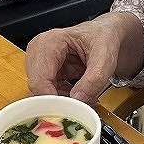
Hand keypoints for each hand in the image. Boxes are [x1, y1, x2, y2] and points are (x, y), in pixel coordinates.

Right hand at [25, 13, 143, 102]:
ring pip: (43, 93)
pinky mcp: (48, 72)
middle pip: (38, 88)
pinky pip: (50, 92)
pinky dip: (65, 97)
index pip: (39, 79)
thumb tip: (78, 99)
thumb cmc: (103, 37)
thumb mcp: (105, 57)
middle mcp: (39, 52)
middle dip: (59, 101)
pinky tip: (80, 94)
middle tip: (80, 105)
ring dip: (63, 100)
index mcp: (49, 43)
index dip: (51, 98)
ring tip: (85, 97)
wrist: (106, 34)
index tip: (68, 110)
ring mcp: (41, 62)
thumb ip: (93, 79)